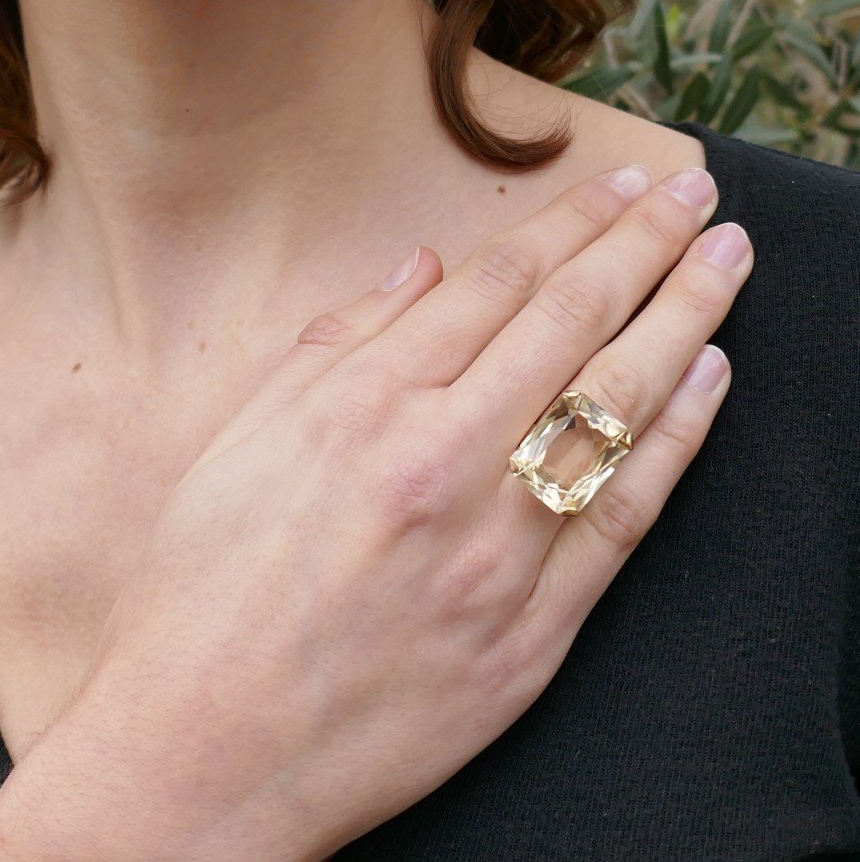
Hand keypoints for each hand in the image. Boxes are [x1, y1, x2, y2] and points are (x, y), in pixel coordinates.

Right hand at [0, 162, 750, 861]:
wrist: (210, 747)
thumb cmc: (204, 587)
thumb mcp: (238, 440)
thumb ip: (334, 344)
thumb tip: (422, 270)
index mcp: (363, 407)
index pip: (497, 286)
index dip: (569, 223)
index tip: (620, 185)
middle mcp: (440, 462)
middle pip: (569, 324)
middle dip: (643, 244)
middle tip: (697, 193)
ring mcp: (496, 549)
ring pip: (614, 406)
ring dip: (683, 318)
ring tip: (728, 258)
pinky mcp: (531, 631)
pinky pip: (621, 518)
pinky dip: (674, 441)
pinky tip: (710, 379)